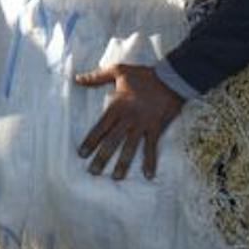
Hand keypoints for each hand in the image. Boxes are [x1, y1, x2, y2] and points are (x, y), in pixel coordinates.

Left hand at [73, 62, 185, 180]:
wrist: (172, 79)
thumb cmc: (144, 75)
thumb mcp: (118, 71)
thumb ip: (96, 77)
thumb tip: (77, 79)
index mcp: (117, 107)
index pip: (100, 128)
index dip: (90, 141)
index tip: (82, 154)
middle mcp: (128, 119)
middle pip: (112, 141)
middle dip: (102, 157)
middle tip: (93, 172)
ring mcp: (142, 125)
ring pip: (130, 148)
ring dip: (123, 163)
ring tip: (115, 178)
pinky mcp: (156, 128)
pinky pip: (152, 147)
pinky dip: (150, 161)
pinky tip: (147, 175)